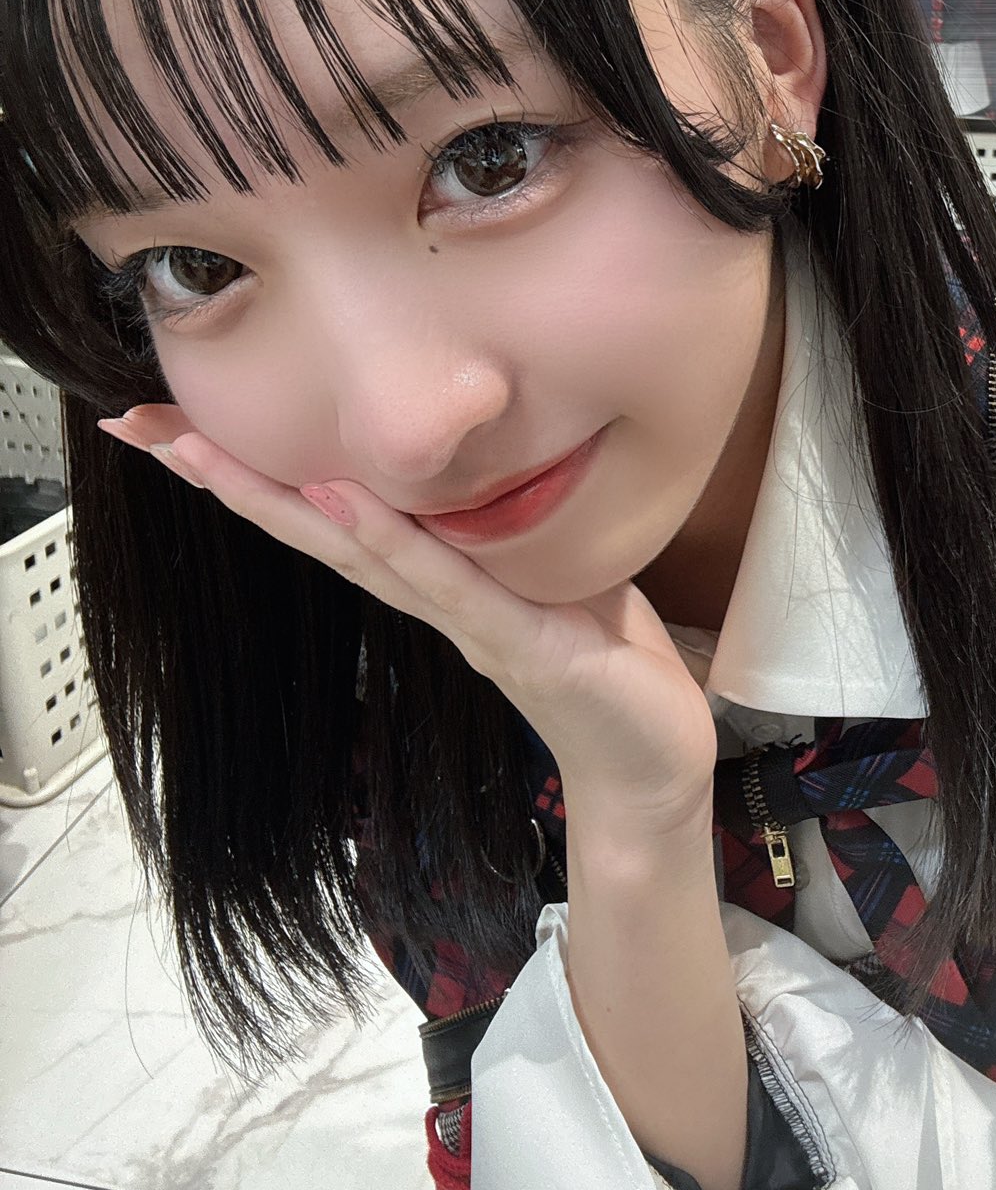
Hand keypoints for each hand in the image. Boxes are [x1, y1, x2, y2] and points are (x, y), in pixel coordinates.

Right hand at [98, 406, 720, 835]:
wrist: (654, 765)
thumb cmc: (608, 665)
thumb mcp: (557, 570)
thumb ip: (510, 525)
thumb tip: (490, 455)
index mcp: (440, 581)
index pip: (337, 515)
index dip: (263, 472)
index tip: (185, 424)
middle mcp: (434, 603)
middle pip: (316, 530)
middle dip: (231, 480)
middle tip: (147, 428)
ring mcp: (467, 626)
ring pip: (359, 553)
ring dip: (283, 502)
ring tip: (210, 453)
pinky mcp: (520, 644)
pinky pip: (444, 585)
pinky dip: (389, 542)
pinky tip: (342, 501)